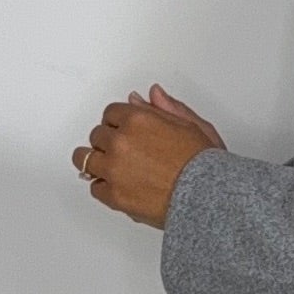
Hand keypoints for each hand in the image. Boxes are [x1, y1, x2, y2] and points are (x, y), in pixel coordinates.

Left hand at [72, 88, 224, 228]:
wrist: (208, 198)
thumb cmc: (205, 166)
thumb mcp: (193, 126)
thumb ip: (167, 108)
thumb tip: (150, 94)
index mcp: (138, 120)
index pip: (110, 113)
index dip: (119, 123)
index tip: (124, 131)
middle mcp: (121, 141)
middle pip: (97, 135)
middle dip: (108, 142)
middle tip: (123, 152)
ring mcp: (114, 169)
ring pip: (85, 158)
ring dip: (96, 161)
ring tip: (109, 168)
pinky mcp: (113, 195)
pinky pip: (95, 187)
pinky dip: (103, 187)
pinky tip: (117, 186)